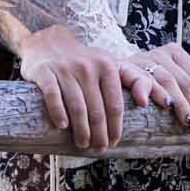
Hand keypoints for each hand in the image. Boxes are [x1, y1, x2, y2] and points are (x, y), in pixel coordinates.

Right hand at [14, 25, 129, 152]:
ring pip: (77, 106)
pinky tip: (63, 127)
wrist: (48, 42)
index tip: (113, 142)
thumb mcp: (106, 64)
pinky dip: (58, 113)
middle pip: (97, 109)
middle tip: (99, 149)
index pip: (115, 103)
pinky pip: (53, 97)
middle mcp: (87, 66)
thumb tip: (144, 104)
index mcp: (106, 66)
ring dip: (81, 130)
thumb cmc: (83, 61)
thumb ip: (129, 80)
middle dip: (99, 134)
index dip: (115, 127)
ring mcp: (65, 69)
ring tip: (83, 144)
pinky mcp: (45, 72)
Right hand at [119, 41, 189, 132]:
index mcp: (174, 52)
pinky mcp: (124, 70)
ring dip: (179, 103)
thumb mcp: (167, 71)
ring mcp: (143, 60)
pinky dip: (144, 90)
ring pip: (168, 81)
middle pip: (186, 80)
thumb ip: (187, 68)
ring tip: (188, 120)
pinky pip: (139, 80)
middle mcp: (160, 54)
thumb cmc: (143, 77)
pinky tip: (147, 103)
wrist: (105, 76)